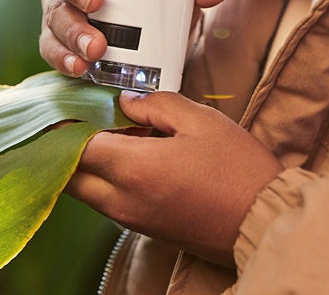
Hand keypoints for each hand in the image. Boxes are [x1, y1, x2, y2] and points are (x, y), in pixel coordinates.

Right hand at [35, 0, 230, 75]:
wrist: (156, 43)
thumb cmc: (162, 0)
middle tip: (96, 0)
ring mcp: (61, 4)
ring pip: (51, 8)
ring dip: (71, 27)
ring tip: (96, 46)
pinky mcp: (56, 38)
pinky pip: (49, 45)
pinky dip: (62, 56)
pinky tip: (79, 66)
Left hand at [67, 90, 283, 266]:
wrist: (261, 220)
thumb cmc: (236, 168)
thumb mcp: (200, 120)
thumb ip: (157, 104)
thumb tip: (125, 102)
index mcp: (134, 169)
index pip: (76, 146)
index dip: (67, 122)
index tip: (68, 101)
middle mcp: (123, 200)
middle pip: (70, 175)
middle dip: (67, 145)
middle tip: (82, 114)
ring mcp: (130, 218)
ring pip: (85, 190)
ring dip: (86, 162)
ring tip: (111, 129)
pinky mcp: (142, 227)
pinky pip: (106, 200)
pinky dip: (104, 176)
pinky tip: (129, 152)